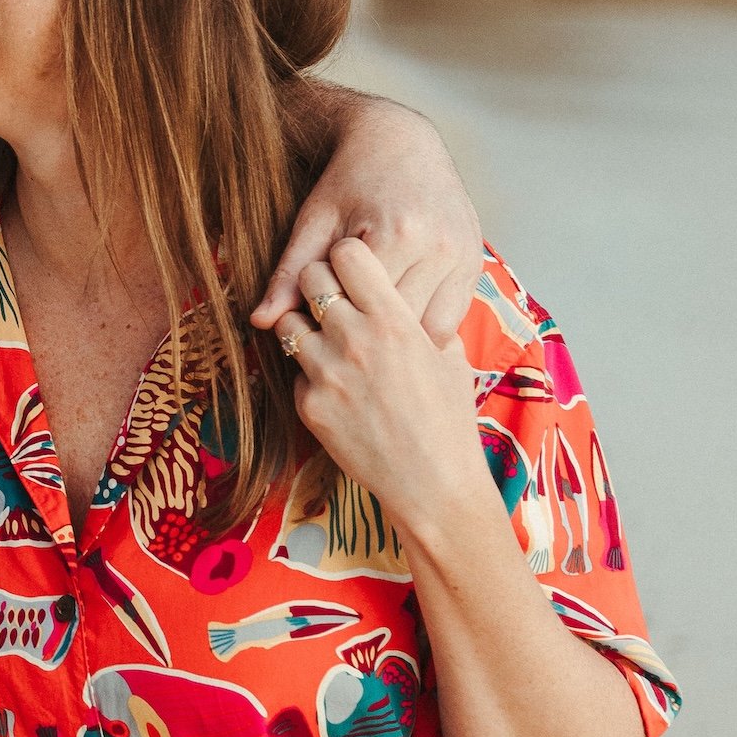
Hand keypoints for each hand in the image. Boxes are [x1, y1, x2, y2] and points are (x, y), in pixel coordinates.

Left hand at [253, 93, 480, 343]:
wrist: (400, 140)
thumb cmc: (349, 179)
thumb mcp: (316, 220)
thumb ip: (291, 273)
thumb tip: (259, 321)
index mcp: (397, 234)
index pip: (359, 307)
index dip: (334, 318)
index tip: (318, 315)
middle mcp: (437, 247)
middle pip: (396, 323)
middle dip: (367, 331)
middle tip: (342, 327)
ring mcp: (462, 257)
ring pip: (428, 330)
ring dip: (400, 335)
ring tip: (371, 323)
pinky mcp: (475, 264)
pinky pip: (451, 319)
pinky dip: (423, 326)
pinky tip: (399, 317)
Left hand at [273, 239, 495, 540]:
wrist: (433, 483)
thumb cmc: (448, 418)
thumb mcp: (448, 356)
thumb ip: (420, 316)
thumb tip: (400, 290)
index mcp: (393, 320)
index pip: (348, 253)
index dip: (348, 256)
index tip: (353, 269)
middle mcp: (354, 339)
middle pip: (311, 279)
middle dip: (319, 282)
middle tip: (331, 298)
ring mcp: (326, 372)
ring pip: (288, 322)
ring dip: (304, 325)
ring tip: (328, 341)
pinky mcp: (307, 404)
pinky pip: (295, 369)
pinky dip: (309, 371)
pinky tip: (336, 386)